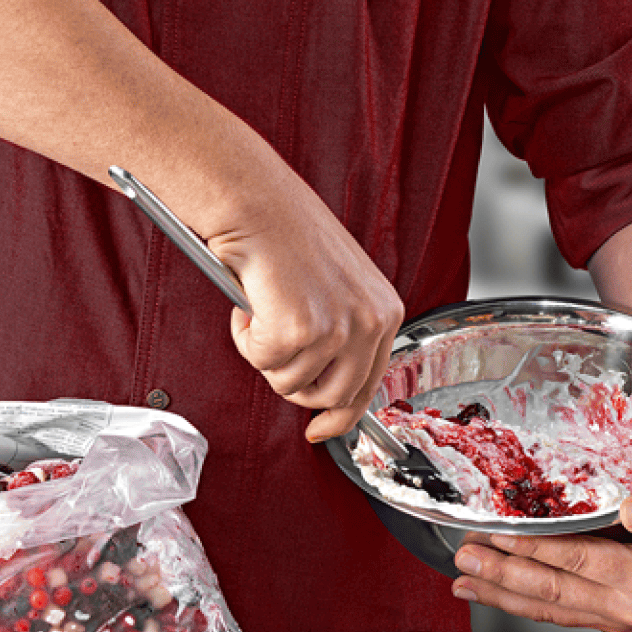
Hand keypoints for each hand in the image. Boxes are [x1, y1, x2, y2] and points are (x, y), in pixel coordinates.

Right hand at [210, 189, 405, 442]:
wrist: (258, 202)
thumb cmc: (288, 235)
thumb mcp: (338, 287)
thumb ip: (343, 333)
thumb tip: (325, 387)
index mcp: (385, 311)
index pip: (370, 386)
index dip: (340, 416)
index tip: (320, 429)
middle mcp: (370, 321)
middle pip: (331, 396)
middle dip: (294, 385)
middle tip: (273, 351)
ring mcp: (338, 328)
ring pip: (290, 383)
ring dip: (265, 355)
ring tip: (262, 312)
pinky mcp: (300, 329)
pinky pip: (262, 362)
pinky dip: (246, 338)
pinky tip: (251, 302)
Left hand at [449, 487, 631, 631]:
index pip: (572, 562)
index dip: (529, 548)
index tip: (493, 536)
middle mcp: (628, 609)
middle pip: (551, 592)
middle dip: (501, 576)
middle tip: (463, 561)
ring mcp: (620, 618)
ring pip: (551, 609)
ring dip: (505, 595)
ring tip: (466, 584)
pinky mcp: (618, 617)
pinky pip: (564, 611)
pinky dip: (529, 602)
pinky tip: (507, 591)